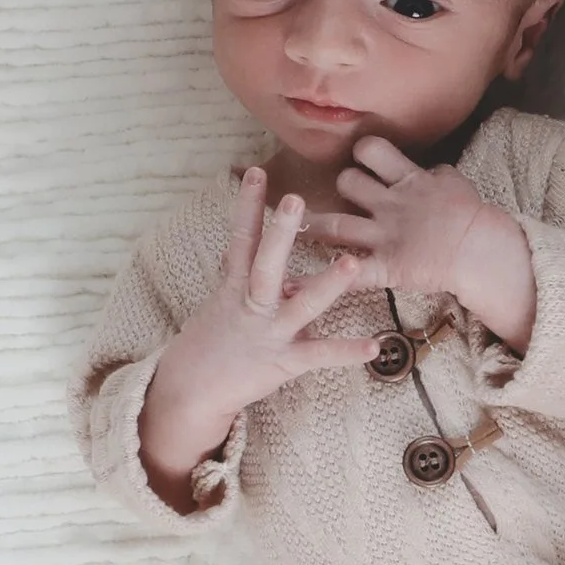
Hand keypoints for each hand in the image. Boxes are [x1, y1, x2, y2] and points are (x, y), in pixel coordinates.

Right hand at [137, 165, 381, 498]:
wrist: (190, 391)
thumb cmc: (210, 341)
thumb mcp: (222, 299)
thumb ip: (239, 271)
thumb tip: (244, 241)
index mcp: (235, 285)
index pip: (241, 238)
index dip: (248, 205)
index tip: (256, 173)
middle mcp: (252, 304)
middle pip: (265, 263)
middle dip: (279, 233)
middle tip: (295, 199)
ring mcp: (269, 332)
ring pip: (301, 305)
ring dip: (327, 285)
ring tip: (352, 263)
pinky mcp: (284, 362)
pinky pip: (320, 356)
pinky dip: (346, 351)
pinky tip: (374, 346)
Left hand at [303, 136, 535, 347]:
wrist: (484, 249)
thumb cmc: (475, 215)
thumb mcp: (456, 183)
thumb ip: (437, 174)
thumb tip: (429, 170)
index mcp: (409, 180)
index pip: (372, 150)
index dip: (363, 152)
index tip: (361, 159)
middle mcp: (390, 204)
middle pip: (348, 182)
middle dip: (341, 188)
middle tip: (338, 198)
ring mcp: (386, 235)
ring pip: (337, 225)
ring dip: (314, 226)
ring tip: (292, 228)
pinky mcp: (388, 266)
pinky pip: (349, 274)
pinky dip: (319, 281)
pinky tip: (292, 286)